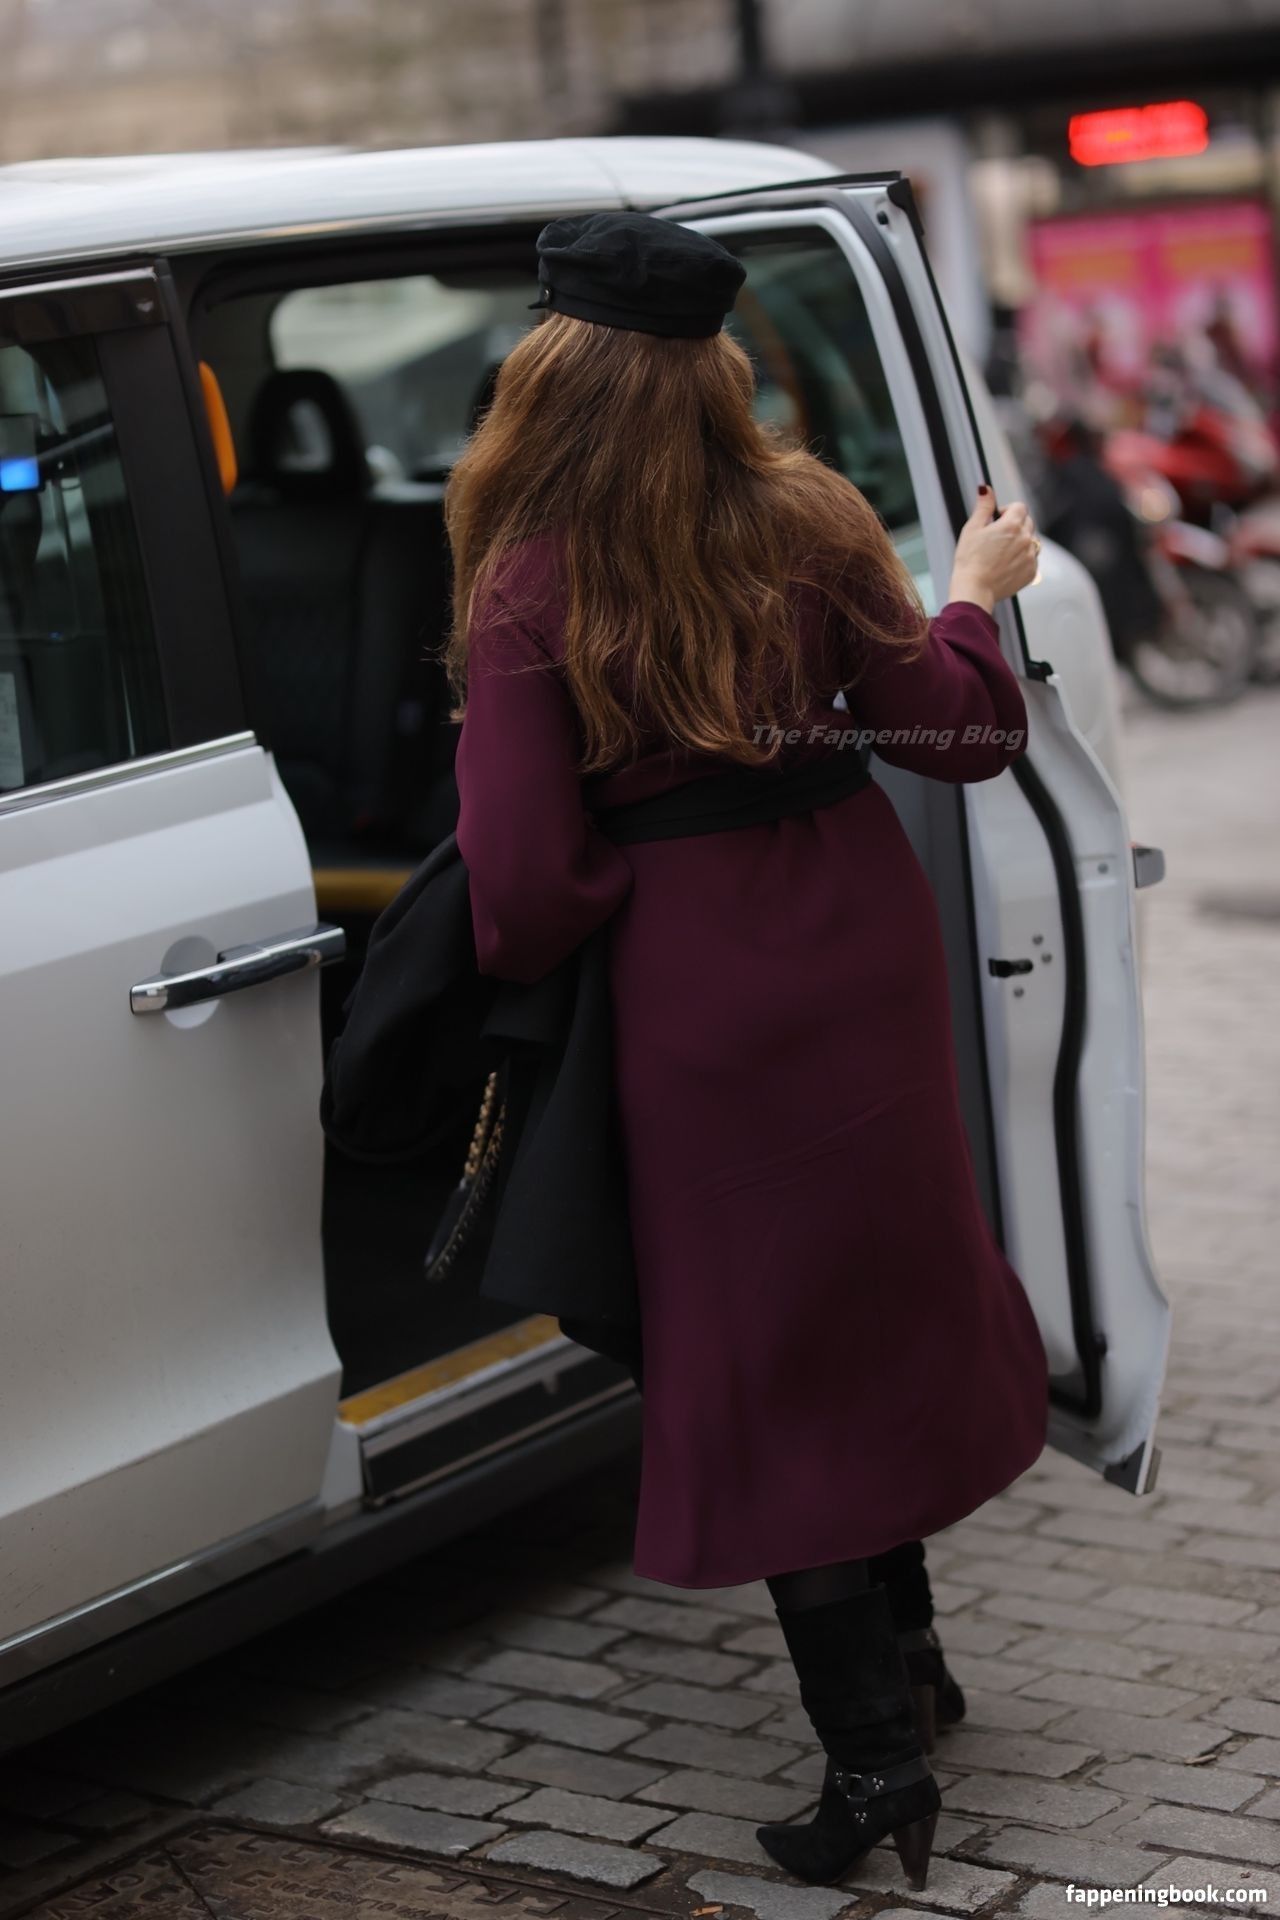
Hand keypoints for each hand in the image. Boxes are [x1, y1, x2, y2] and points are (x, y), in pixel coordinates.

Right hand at [947, 487, 1039, 614]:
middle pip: (1027, 522)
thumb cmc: (970, 560)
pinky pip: (1031, 559)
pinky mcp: (1031, 572)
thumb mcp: (972, 529)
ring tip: (1001, 554)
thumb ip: (983, 506)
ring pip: (1031, 541)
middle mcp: (1026, 539)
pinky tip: (1005, 566)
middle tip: (997, 538)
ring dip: (1020, 542)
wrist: (975, 590)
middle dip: (1015, 525)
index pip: (1019, 506)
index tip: (996, 521)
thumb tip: (985, 488)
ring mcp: (1031, 556)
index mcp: (1012, 525)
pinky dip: (1022, 559)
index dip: (1007, 511)